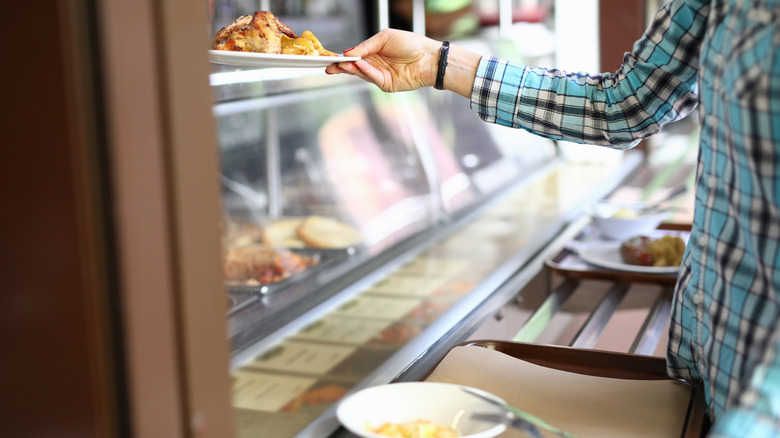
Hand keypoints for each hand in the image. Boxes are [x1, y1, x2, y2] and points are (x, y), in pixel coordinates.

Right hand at [325, 29, 440, 92]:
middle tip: (330, 66)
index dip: (342, 58)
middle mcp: (376, 65)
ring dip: (352, 68)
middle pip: (354, 68)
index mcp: (374, 52)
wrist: (429, 57)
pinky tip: (360, 65)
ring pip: (361, 73)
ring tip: (342, 64)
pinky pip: (373, 78)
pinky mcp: (387, 85)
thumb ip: (366, 46)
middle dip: (341, 67)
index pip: (354, 56)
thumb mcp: (385, 38)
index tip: (330, 58)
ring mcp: (380, 76)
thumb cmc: (411, 44)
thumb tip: (349, 52)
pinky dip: (366, 71)